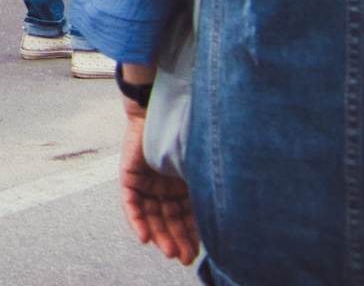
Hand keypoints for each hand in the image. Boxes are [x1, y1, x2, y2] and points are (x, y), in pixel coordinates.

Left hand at [117, 96, 198, 263]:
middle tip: (184, 258)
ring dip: (160, 235)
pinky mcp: (130, 174)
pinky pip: (131, 203)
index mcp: (184, 183)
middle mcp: (165, 184)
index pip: (187, 215)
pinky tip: (146, 238)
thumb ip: (208, 189)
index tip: (198, 253)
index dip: (192, 235)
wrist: (164, 105)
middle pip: (169, 219)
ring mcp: (147, 180)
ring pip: (151, 215)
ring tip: (170, 252)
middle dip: (177, 239)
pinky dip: (137, 220)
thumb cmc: (190, 132)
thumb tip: (233, 218)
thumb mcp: (201, 167)